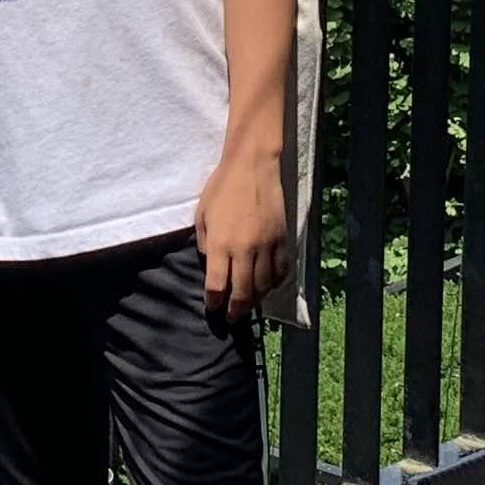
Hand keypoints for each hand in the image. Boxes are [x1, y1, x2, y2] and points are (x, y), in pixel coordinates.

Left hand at [196, 142, 289, 326]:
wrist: (252, 167)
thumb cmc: (221, 188)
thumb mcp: (202, 215)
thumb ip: (206, 243)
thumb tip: (213, 264)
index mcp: (221, 244)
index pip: (217, 285)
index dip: (214, 301)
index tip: (213, 307)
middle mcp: (245, 250)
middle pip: (242, 292)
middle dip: (236, 309)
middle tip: (232, 318)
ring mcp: (267, 246)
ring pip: (264, 285)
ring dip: (256, 299)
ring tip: (250, 305)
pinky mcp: (283, 240)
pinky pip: (281, 270)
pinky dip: (275, 283)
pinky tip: (269, 286)